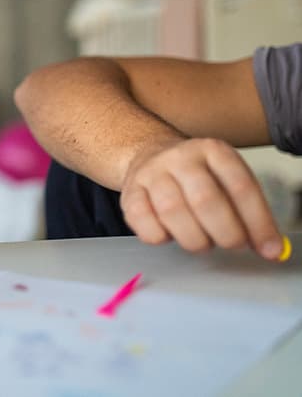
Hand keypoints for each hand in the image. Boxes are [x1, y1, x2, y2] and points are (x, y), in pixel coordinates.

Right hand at [120, 137, 284, 259]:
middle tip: (231, 244)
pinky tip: (170, 234)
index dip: (258, 222)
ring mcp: (151, 173)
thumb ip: (249, 212)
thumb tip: (271, 249)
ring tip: (201, 240)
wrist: (150, 156)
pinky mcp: (129, 192)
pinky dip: (161, 238)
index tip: (269, 249)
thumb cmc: (196, 178)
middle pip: (205, 199)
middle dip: (225, 233)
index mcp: (212, 150)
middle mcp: (180, 157)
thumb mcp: (226, 180)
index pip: (241, 187)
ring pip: (172, 211)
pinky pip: (144, 223)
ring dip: (194, 238)